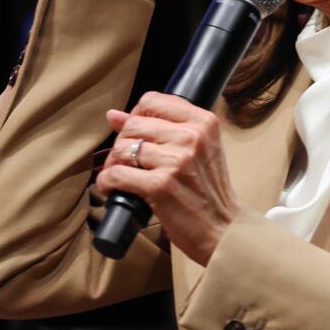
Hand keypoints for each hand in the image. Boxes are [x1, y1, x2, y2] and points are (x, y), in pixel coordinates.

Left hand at [95, 92, 237, 265]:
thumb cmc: (208, 191)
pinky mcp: (159, 186)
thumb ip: (161, 129)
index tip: (136, 132)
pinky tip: (112, 188)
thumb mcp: (197, 151)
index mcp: (204, 123)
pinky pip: (116, 174)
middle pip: (134, 124)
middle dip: (122, 142)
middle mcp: (191, 137)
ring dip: (114, 163)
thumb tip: (114, 115)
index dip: (136, 115)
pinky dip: (107, 182)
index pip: (153, 101)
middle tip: (126, 160)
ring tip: (122, 175)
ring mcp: (175, 162)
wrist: (222, 229)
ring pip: (123, 148)